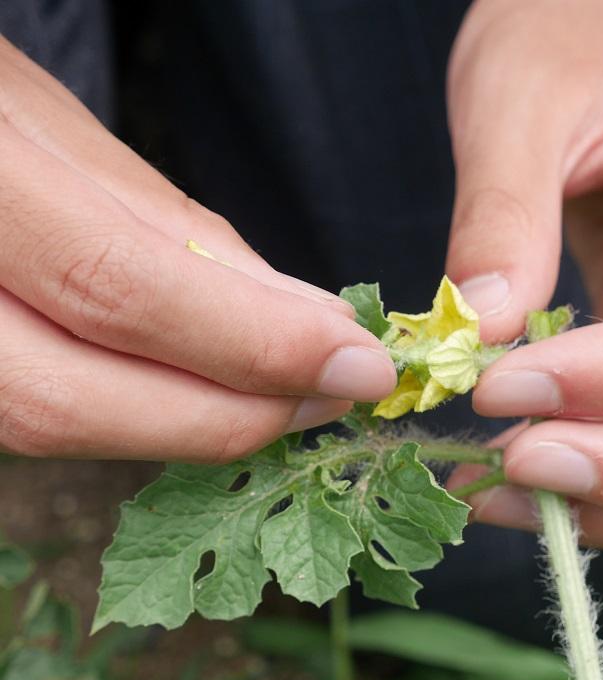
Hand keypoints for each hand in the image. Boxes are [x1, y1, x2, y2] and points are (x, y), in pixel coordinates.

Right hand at [0, 36, 395, 461]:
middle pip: (63, 401)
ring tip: (279, 396)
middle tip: (331, 396)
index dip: (252, 344)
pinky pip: (20, 417)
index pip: (113, 290)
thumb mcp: (43, 119)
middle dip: (224, 413)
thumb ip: (163, 226)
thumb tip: (295, 320)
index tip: (359, 362)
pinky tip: (193, 393)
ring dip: (181, 424)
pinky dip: (122, 414)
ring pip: (38, 426)